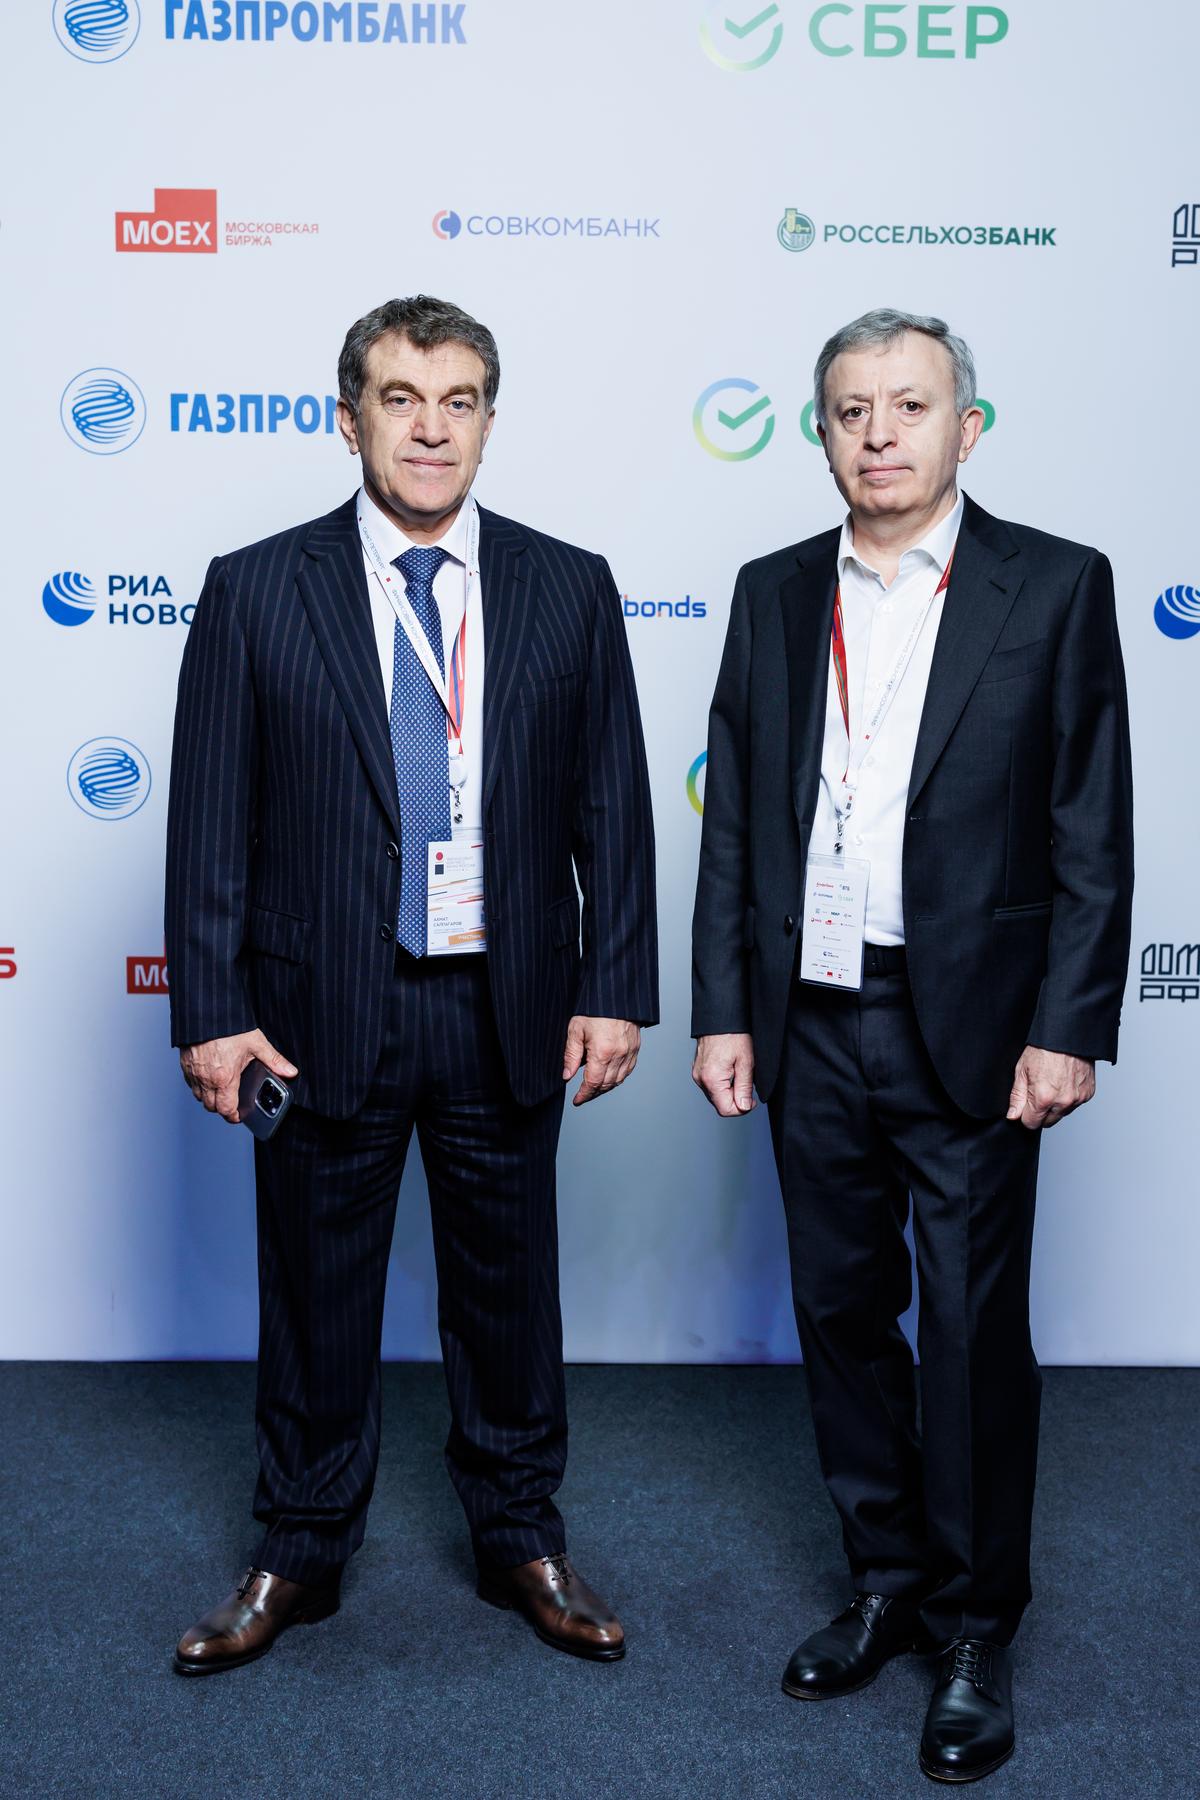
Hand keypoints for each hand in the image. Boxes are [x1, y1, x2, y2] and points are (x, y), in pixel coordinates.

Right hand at [180, 1029, 297, 1124]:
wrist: (205, 1013)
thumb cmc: (228, 1027)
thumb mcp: (256, 1043)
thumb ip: (274, 1060)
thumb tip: (289, 1071)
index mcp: (225, 1078)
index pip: (226, 1109)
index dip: (233, 1116)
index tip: (239, 1115)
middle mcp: (207, 1080)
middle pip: (212, 1107)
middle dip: (223, 1108)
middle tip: (233, 1104)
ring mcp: (194, 1073)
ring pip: (199, 1097)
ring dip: (210, 1098)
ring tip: (222, 1091)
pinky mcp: (185, 1066)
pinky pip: (191, 1084)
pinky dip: (199, 1086)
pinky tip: (209, 1078)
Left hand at [562, 1017, 640, 1105]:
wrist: (616, 995)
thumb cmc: (594, 1009)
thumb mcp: (576, 1029)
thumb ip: (571, 1055)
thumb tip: (567, 1075)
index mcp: (602, 1052)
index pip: (593, 1083)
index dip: (584, 1094)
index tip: (577, 1100)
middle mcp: (618, 1055)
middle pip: (606, 1085)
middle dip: (593, 1093)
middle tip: (583, 1095)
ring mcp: (629, 1052)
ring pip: (618, 1080)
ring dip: (605, 1087)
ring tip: (594, 1088)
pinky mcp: (635, 1048)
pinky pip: (628, 1070)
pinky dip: (618, 1078)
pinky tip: (609, 1077)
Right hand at [692, 1033, 756, 1117]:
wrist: (721, 1017)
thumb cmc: (734, 1034)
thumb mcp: (746, 1062)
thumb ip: (744, 1088)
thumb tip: (744, 1107)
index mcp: (712, 1079)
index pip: (725, 1110)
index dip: (742, 1109)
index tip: (751, 1100)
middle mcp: (700, 1079)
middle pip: (719, 1104)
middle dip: (736, 1099)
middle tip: (748, 1085)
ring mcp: (697, 1074)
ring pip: (715, 1096)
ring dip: (729, 1091)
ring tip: (739, 1074)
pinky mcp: (698, 1070)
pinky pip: (711, 1085)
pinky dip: (722, 1084)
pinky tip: (730, 1071)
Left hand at [1006, 1045, 1094, 1130]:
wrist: (1067, 1036)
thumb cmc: (1044, 1049)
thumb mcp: (1022, 1071)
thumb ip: (1017, 1097)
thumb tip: (1013, 1115)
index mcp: (1043, 1098)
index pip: (1031, 1123)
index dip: (1026, 1115)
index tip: (1026, 1105)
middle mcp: (1062, 1102)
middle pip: (1047, 1122)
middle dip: (1041, 1112)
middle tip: (1039, 1092)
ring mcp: (1077, 1099)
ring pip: (1062, 1114)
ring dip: (1056, 1106)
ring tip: (1053, 1084)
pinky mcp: (1088, 1094)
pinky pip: (1075, 1104)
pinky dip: (1069, 1097)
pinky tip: (1064, 1082)